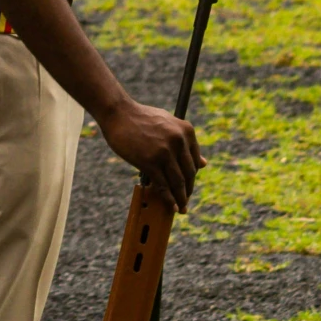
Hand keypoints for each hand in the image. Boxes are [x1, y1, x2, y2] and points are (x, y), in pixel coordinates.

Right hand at [98, 98, 202, 212]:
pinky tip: (171, 206)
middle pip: (189, 173)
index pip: (194, 161)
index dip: (192, 177)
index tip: (188, 186)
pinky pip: (163, 185)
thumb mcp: (168, 124)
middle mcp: (179, 141)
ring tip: (181, 208)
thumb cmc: (140, 118)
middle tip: (185, 201)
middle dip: (188, 190)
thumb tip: (203, 164)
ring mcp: (165, 152)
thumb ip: (185, 143)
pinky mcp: (150, 161)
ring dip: (181, 198)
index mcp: (186, 131)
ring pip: (178, 182)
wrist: (117, 112)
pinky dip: (168, 198)